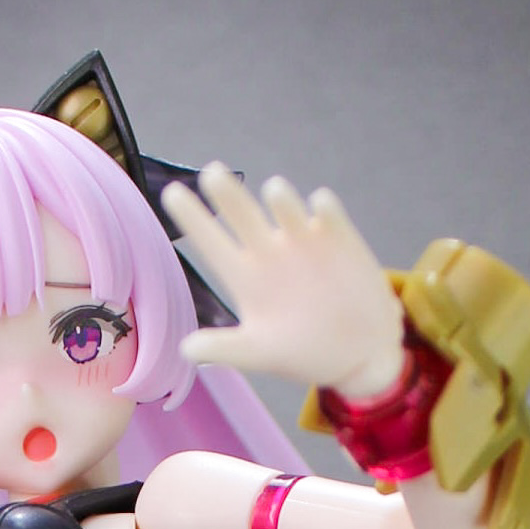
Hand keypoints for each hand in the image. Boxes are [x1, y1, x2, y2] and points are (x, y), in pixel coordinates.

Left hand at [165, 165, 403, 397]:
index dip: (193, 219)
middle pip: (243, 214)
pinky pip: (330, 216)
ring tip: (275, 191)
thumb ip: (225, 348)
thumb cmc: (303, 353)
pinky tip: (319, 205)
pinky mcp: (340, 240)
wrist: (358, 354)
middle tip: (212, 174)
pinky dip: (325, 209)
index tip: (172, 194)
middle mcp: (271, 252)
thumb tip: (185, 350)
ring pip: (286, 209)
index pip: (212, 243)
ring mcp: (305, 242)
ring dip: (281, 199)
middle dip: (228, 194)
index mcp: (246, 277)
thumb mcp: (260, 354)